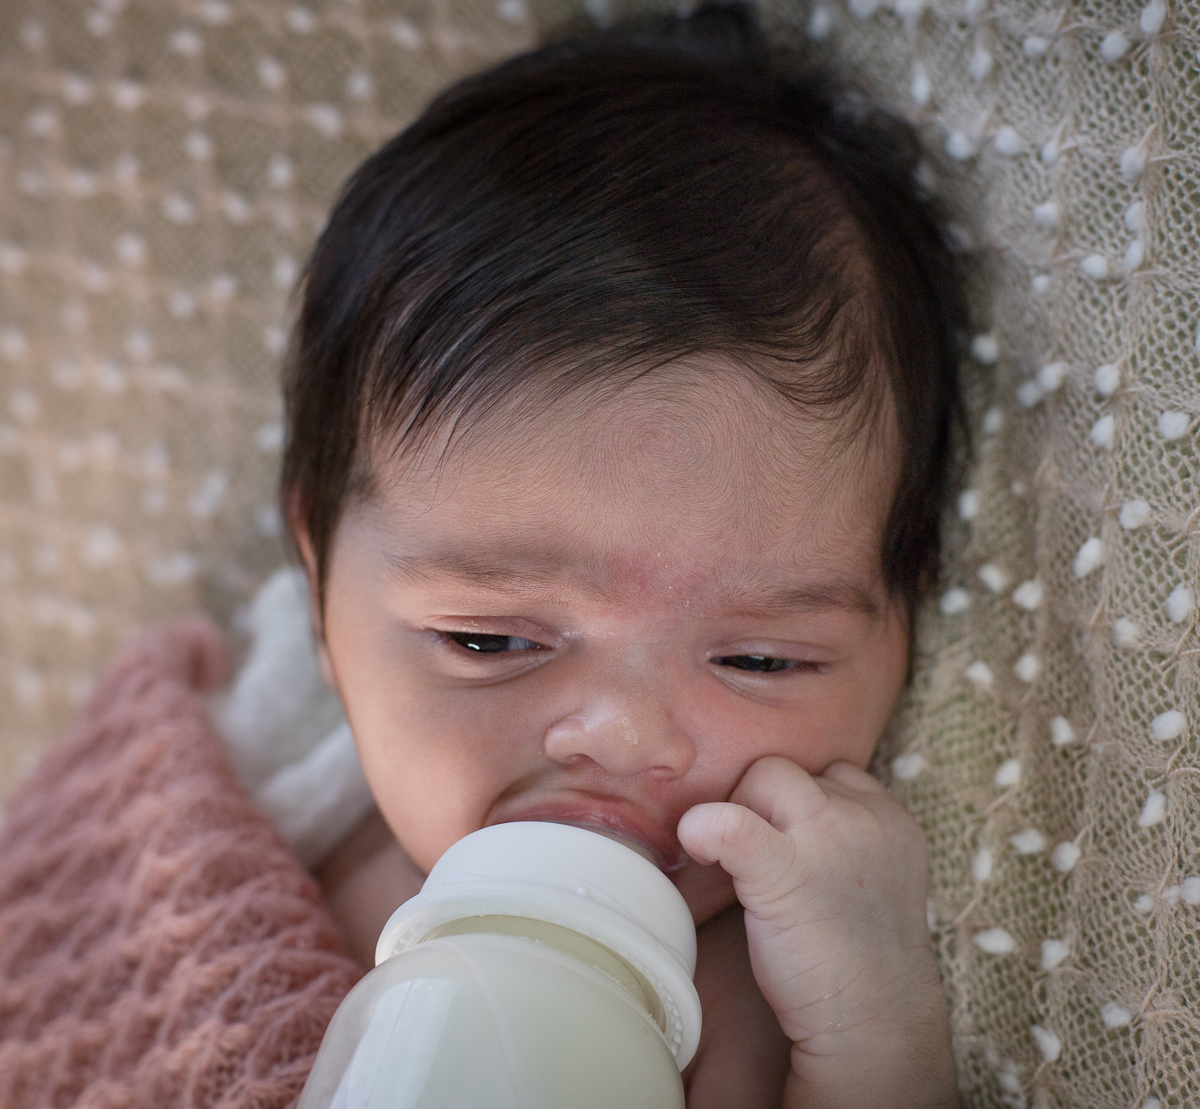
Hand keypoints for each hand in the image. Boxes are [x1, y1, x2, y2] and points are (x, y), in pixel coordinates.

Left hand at [677, 756, 956, 1108]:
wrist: (874, 1023)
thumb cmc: (861, 956)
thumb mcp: (873, 875)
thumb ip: (840, 835)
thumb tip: (775, 811)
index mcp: (891, 818)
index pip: (832, 771)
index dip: (796, 801)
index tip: (784, 840)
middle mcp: (867, 817)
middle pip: (790, 768)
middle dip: (761, 801)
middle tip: (753, 855)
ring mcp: (830, 839)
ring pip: (764, 774)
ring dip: (738, 808)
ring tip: (735, 861)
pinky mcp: (788, 871)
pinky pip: (731, 823)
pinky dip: (705, 827)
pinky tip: (696, 847)